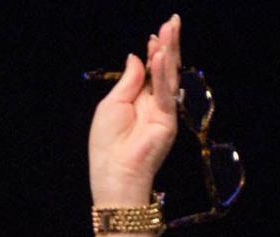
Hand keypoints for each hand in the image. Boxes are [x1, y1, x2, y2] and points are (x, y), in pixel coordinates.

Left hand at [88, 14, 181, 205]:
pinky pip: (166, 92)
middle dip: (167, 45)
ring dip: (169, 52)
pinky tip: (162, 56)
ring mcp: (162, 111)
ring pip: (168, 76)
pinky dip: (163, 73)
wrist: (115, 172)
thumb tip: (136, 56)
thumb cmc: (106, 143)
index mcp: (136, 100)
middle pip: (163, 69)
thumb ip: (128, 80)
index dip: (153, 52)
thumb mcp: (112, 104)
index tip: (155, 34)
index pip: (149, 71)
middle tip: (172, 21)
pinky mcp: (168, 120)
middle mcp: (152, 103)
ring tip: (170, 30)